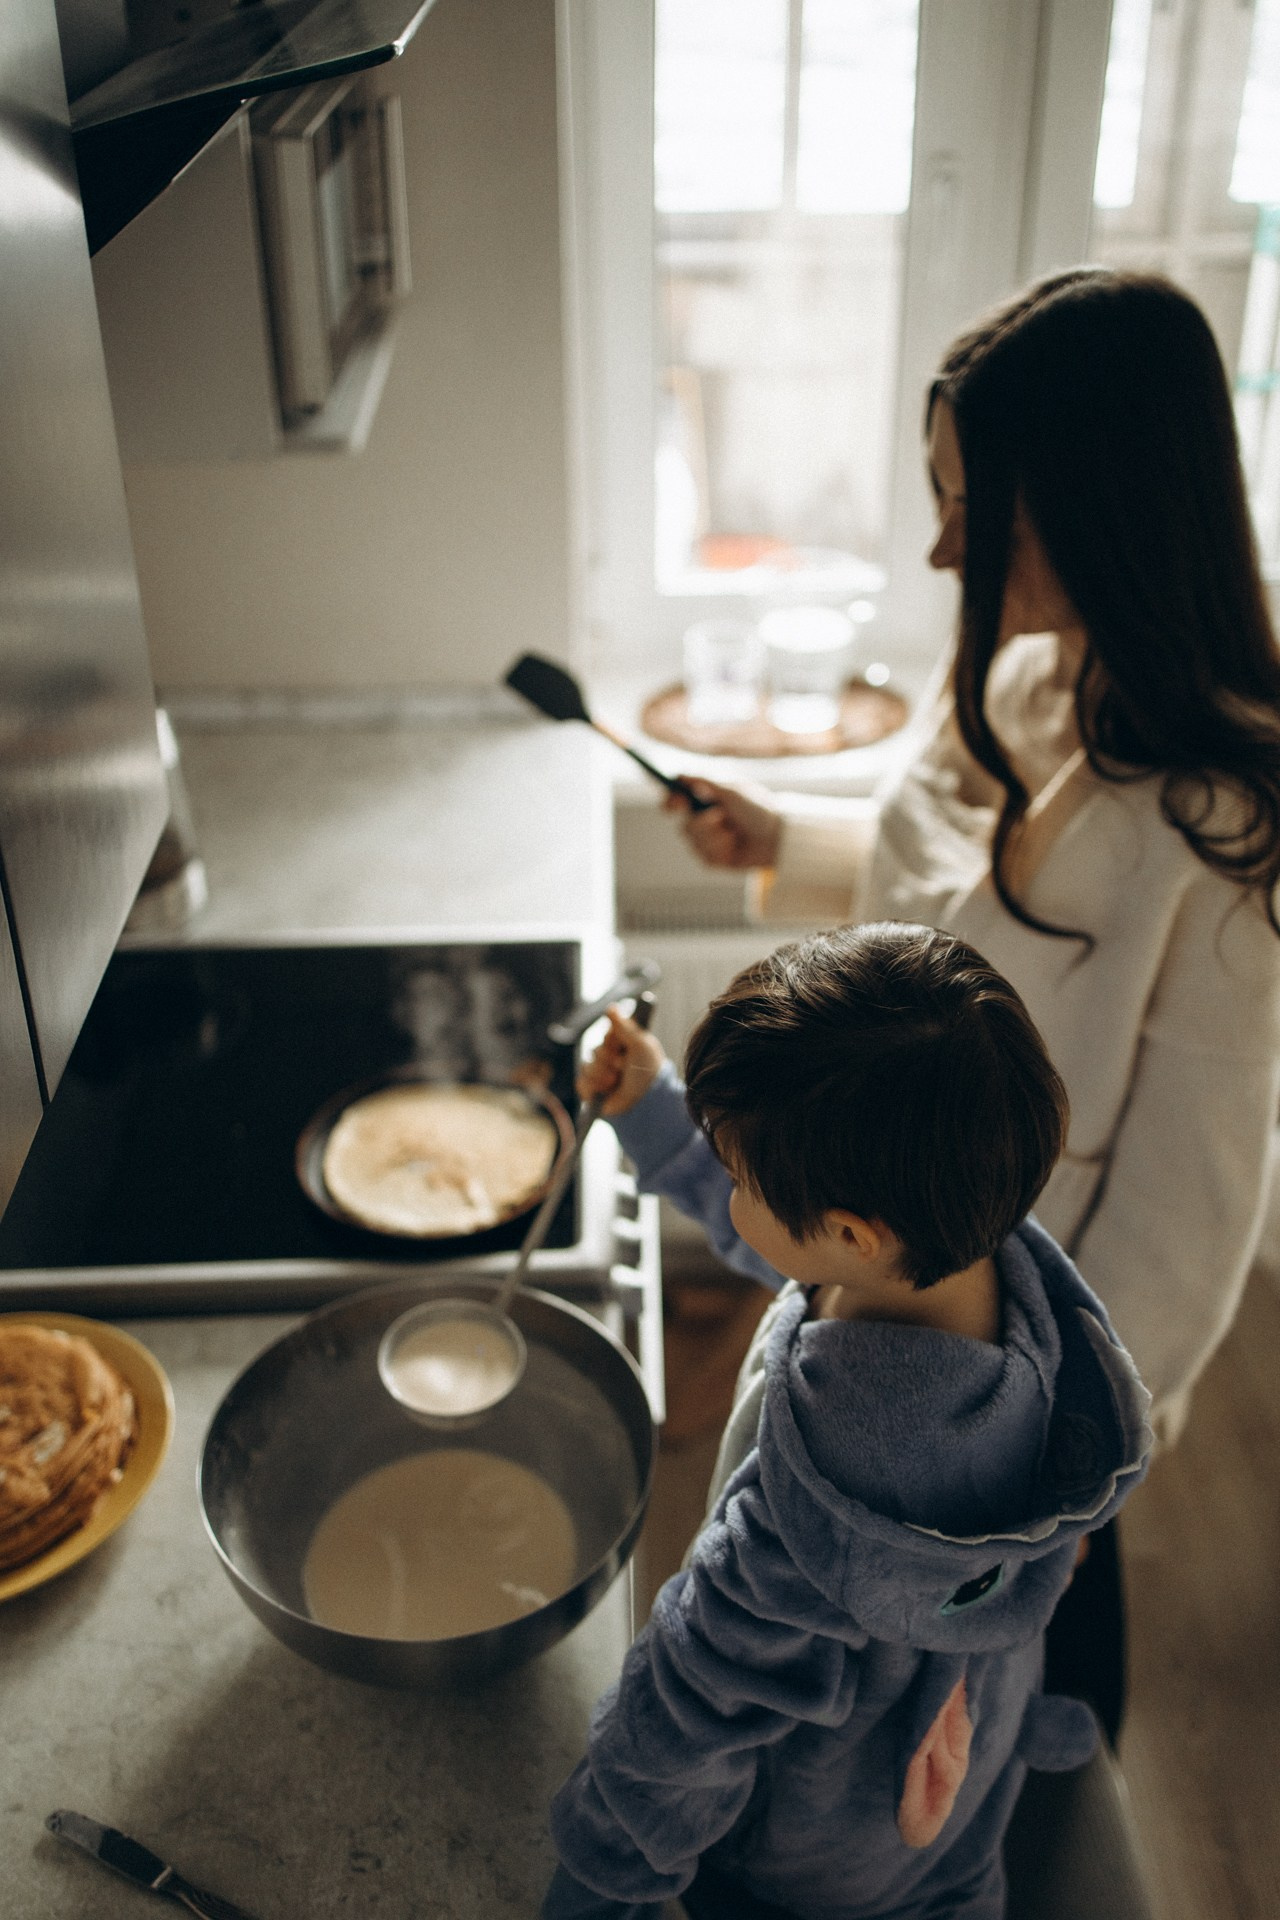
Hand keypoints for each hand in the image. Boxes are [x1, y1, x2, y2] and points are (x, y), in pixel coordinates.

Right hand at [577, 1006, 665, 1116]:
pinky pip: (582, 1083)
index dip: (614, 1041)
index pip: (607, 1034)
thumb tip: (610, 1007)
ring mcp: (600, 1072)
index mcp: (622, 1043)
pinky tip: (606, 1090)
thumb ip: (625, 1026)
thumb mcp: (640, 1045)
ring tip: (617, 1082)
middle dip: (611, 1061)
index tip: (624, 1047)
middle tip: (624, 1068)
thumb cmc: (649, 1072)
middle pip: (596, 1050)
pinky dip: (594, 1088)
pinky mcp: (592, 1089)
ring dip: (604, 1076)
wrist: (646, 1101)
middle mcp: (609, 1055)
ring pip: (588, 1067)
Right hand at [664, 777, 782, 869]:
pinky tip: (736, 846)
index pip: (677, 801)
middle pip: (684, 826)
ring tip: (735, 832)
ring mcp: (707, 841)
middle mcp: (703, 821)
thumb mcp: (731, 791)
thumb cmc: (758, 809)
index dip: (670, 801)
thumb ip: (704, 782)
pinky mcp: (714, 859)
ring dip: (716, 836)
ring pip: (694, 843)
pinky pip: (705, 857)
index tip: (676, 803)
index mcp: (705, 801)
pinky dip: (722, 849)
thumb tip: (679, 775)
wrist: (778, 837)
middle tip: (720, 816)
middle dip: (703, 823)